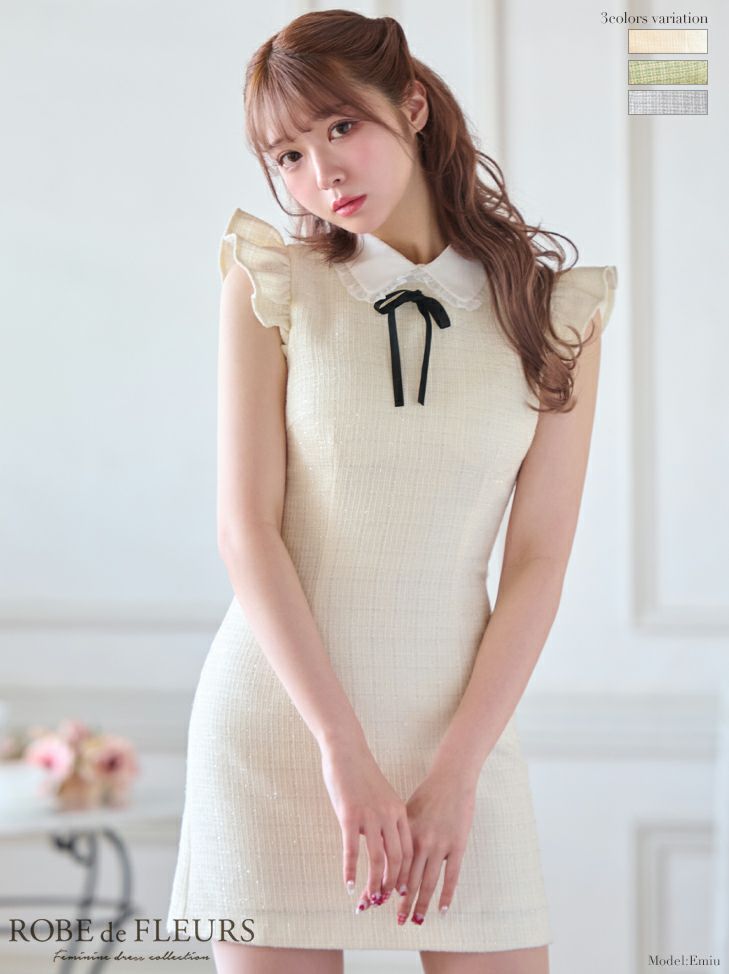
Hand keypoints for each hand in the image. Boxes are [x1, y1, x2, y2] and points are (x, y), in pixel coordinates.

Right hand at [320, 739, 413, 912]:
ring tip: (368, 899)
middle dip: (391, 884)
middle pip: (396, 860)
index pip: (408, 851)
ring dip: (373, 883)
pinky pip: (352, 850)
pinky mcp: (349, 816)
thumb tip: (383, 844)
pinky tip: (349, 885)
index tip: (399, 891)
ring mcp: (370, 816)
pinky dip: (350, 871)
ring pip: (377, 859)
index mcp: (399, 812)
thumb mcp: (382, 797)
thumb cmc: (362, 774)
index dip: (405, 874)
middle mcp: (388, 816)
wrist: (346, 750)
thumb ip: (386, 818)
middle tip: (383, 901)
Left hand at [397, 767, 476, 925]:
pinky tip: (442, 910)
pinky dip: (447, 895)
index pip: (391, 867)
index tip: (376, 901)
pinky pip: (452, 876)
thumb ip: (398, 833)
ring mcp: (440, 845)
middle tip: (397, 920)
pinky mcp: (458, 845)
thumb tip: (386, 853)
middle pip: (408, 879)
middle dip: (400, 902)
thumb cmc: (427, 793)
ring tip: (416, 920)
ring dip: (421, 903)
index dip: (383, 885)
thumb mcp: (406, 811)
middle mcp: (420, 841)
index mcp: (404, 833)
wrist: (452, 778)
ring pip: (427, 882)